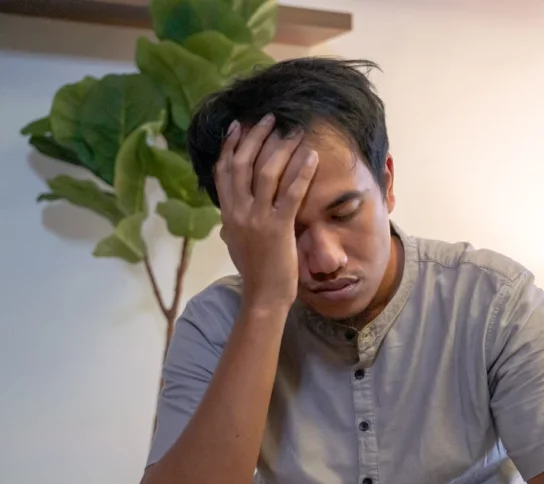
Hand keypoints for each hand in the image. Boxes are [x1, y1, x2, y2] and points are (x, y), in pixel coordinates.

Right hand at [215, 113, 318, 310]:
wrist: (263, 296)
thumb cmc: (255, 272)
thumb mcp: (237, 243)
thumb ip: (233, 224)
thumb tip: (229, 214)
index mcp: (227, 214)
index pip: (224, 171)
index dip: (230, 145)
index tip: (239, 125)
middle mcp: (238, 212)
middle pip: (243, 164)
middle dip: (256, 137)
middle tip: (271, 118)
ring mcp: (257, 219)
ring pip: (266, 173)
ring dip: (280, 148)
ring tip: (293, 131)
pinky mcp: (278, 228)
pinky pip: (291, 193)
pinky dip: (302, 172)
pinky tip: (312, 157)